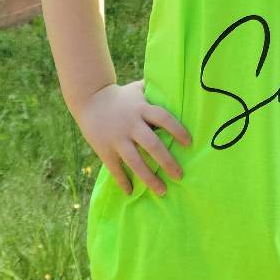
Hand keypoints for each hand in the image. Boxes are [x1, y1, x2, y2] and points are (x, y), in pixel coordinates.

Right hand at [75, 80, 191, 197]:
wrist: (89, 99)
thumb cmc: (120, 96)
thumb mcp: (138, 89)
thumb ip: (156, 91)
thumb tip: (178, 87)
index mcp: (141, 109)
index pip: (163, 118)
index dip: (178, 130)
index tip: (189, 143)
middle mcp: (131, 124)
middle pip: (152, 145)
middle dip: (167, 162)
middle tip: (180, 175)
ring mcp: (117, 139)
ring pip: (135, 162)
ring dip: (150, 178)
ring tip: (163, 191)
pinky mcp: (105, 149)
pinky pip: (115, 169)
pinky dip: (123, 181)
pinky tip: (131, 192)